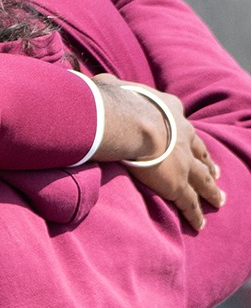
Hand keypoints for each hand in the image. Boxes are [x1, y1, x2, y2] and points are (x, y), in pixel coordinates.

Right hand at [90, 75, 222, 229]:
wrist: (131, 122)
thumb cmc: (116, 102)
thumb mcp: (110, 87)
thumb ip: (104, 87)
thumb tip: (89, 82)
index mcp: (169, 110)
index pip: (180, 122)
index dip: (184, 131)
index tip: (188, 135)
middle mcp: (184, 134)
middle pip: (199, 152)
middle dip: (207, 162)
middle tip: (215, 172)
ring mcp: (184, 161)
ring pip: (203, 179)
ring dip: (210, 189)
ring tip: (218, 199)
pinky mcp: (178, 184)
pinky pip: (189, 202)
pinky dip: (195, 214)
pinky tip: (200, 224)